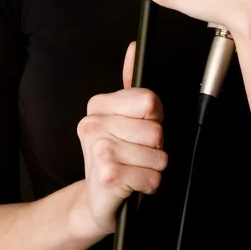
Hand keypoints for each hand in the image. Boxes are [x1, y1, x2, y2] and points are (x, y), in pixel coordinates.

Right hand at [71, 41, 167, 237]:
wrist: (96, 201)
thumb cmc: (116, 158)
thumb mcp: (123, 118)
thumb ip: (130, 82)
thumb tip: (134, 48)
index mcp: (97, 106)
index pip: (149, 100)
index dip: (154, 118)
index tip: (139, 129)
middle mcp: (93, 125)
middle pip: (156, 129)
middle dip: (155, 147)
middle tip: (136, 154)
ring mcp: (99, 150)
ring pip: (158, 154)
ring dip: (153, 168)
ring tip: (134, 169)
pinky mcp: (107, 177)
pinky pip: (153, 178)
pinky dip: (149, 185)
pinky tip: (132, 185)